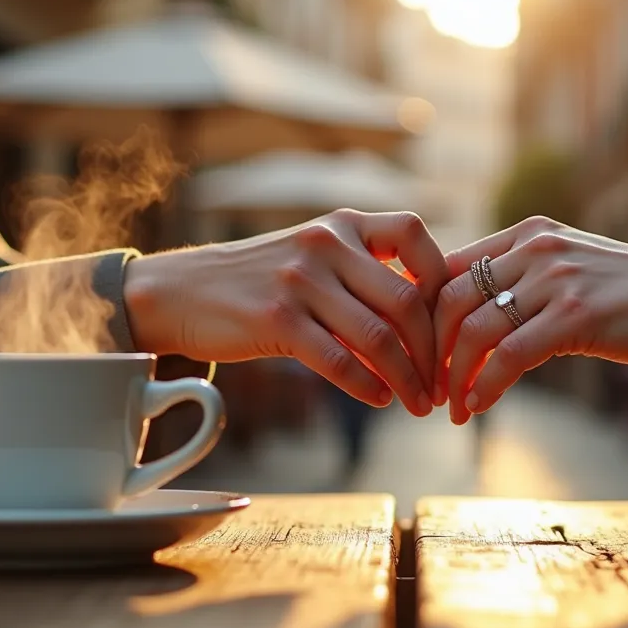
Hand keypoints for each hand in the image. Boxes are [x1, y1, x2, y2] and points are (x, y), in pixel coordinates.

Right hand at [123, 209, 445, 416]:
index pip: (414, 234)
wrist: (179, 292)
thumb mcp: (311, 257)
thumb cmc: (257, 281)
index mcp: (341, 224)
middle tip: (440, 384)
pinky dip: (368, 386)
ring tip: (417, 403)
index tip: (448, 323)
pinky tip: (379, 398)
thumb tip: (427, 315)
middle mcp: (324, 244)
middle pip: (406, 299)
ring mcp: (300, 281)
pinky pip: (339, 360)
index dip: (442, 280)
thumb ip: (362, 272)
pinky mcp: (276, 319)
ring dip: (408, 378)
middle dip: (433, 350)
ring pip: (378, 336)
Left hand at [433, 216, 627, 424]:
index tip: (418, 351)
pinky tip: (477, 407)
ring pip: (473, 331)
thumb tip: (473, 315)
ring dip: (453, 376)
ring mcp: (557, 281)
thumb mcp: (573, 270)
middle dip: (429, 349)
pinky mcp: (576, 316)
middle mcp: (537, 249)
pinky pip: (509, 356)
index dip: (424, 313)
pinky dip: (484, 386)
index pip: (450, 268)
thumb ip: (526, 280)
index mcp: (529, 234)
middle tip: (427, 386)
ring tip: (451, 406)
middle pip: (449, 299)